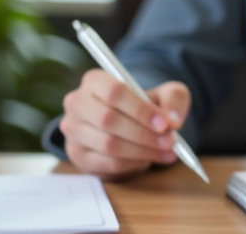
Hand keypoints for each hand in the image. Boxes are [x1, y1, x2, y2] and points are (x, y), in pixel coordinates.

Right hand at [59, 69, 190, 179]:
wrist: (128, 123)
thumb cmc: (144, 105)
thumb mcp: (165, 94)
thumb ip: (173, 100)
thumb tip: (172, 121)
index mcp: (95, 80)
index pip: (114, 92)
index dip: (141, 109)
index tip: (165, 124)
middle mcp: (77, 103)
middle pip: (108, 119)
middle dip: (144, 134)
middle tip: (170, 142)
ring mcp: (73, 130)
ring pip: (108, 144)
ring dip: (142, 151)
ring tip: (165, 152)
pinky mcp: (77, 155)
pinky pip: (107, 163)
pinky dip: (132, 164)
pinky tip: (148, 159)